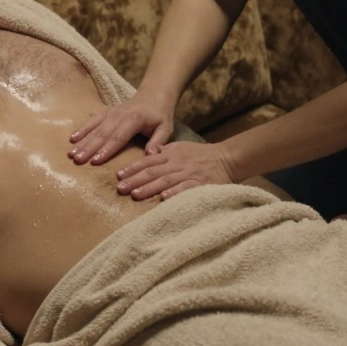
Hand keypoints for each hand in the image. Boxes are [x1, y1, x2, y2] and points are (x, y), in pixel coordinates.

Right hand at [69, 91, 175, 165]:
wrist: (154, 95)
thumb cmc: (160, 115)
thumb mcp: (166, 128)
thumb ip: (158, 142)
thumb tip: (151, 155)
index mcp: (135, 119)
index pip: (119, 137)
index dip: (107, 150)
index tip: (95, 161)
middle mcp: (119, 114)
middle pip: (102, 133)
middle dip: (89, 148)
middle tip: (77, 160)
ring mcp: (111, 112)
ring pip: (95, 128)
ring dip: (82, 141)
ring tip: (71, 153)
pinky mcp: (106, 112)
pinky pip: (92, 120)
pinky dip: (82, 129)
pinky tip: (72, 138)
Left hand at [114, 140, 235, 199]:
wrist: (227, 157)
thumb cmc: (201, 155)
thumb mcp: (181, 147)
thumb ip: (164, 151)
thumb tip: (147, 152)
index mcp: (171, 154)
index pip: (148, 161)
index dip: (133, 168)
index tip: (118, 175)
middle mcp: (178, 163)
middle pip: (153, 171)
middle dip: (135, 180)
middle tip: (120, 188)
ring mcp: (189, 174)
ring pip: (166, 180)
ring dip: (150, 187)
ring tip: (135, 194)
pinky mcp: (201, 184)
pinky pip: (187, 188)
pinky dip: (175, 192)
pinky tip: (164, 198)